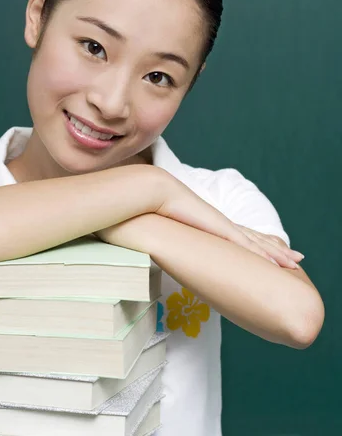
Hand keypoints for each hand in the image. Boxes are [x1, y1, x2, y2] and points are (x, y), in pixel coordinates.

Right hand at [153, 173, 302, 268]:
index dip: (258, 245)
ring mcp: (224, 226)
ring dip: (277, 254)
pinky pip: (248, 245)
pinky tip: (277, 263)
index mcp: (213, 226)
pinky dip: (263, 254)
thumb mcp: (172, 230)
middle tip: (297, 259)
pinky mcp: (222, 229)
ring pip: (258, 243)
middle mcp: (223, 225)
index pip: (242, 237)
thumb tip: (168, 249)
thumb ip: (176, 239)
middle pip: (256, 239)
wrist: (160, 193)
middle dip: (277, 250)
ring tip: (295, 263)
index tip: (272, 253)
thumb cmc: (159, 211)